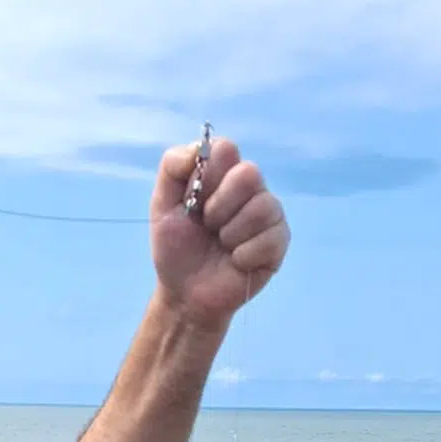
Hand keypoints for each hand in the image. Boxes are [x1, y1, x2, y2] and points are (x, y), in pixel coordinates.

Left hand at [150, 135, 288, 327]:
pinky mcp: (279, 242)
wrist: (185, 294)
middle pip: (249, 173)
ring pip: (262, 206)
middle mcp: (250, 188)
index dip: (208, 177)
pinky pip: (270, 238)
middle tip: (208, 226)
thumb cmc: (176, 248)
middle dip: (219, 207)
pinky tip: (235, 262)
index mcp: (223, 173)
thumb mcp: (162, 205)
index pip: (226, 149)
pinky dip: (244, 255)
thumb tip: (201, 148)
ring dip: (231, 233)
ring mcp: (268, 214)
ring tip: (222, 245)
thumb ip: (173, 166)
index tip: (194, 201)